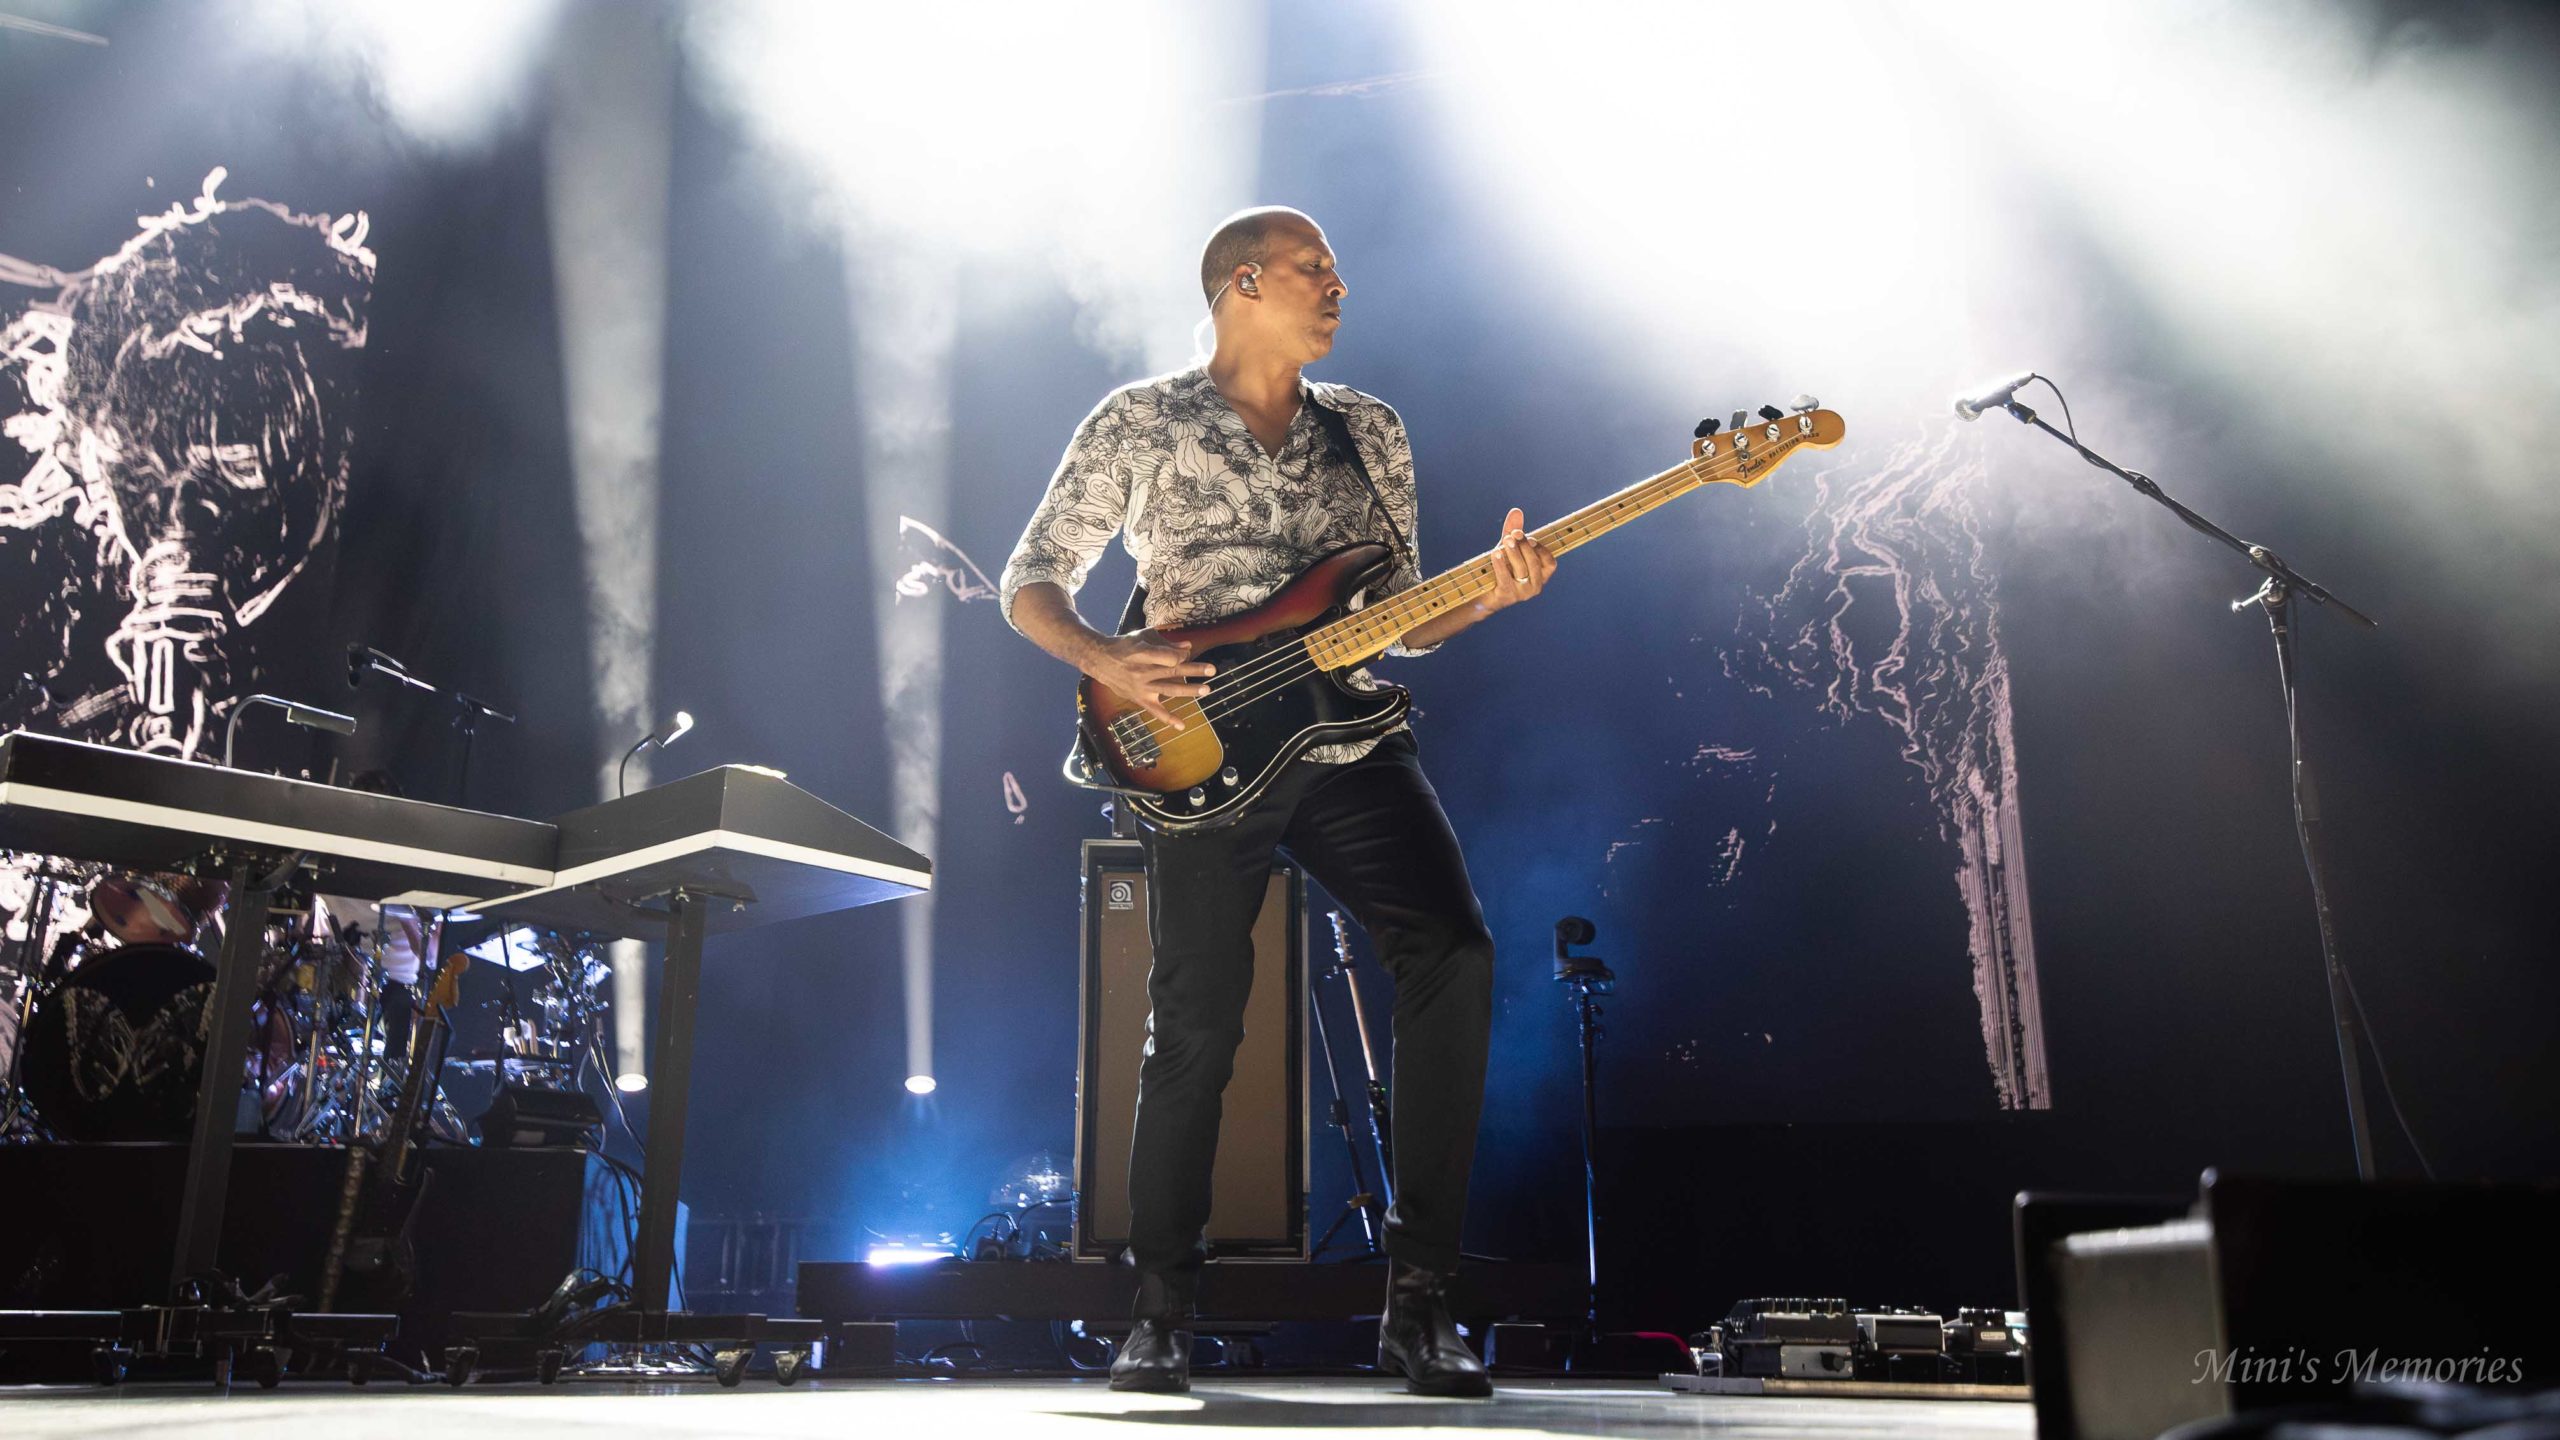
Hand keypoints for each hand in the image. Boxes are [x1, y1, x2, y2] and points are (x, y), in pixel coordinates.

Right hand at [1084, 631, 1215, 730]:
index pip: (1166, 656)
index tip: (1187, 652)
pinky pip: (1155, 711)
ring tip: (1206, 689)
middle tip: (1212, 670)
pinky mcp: (1139, 699)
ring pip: (1168, 689)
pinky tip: (1181, 725)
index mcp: (1142, 653)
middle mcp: (1142, 671)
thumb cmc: (1125, 646)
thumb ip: (1166, 642)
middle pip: (1172, 671)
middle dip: (1193, 669)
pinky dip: (1168, 718)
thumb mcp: (1143, 637)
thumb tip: (1188, 646)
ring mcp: (1141, 687)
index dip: (1180, 655)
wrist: (1100, 661)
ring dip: (1189, 690)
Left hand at [1479, 507, 1555, 613]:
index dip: (1541, 549)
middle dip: (1524, 546)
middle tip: (1514, 534)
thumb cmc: (1500, 569)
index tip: (1530, 538)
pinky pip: (1505, 578)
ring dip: (1513, 552)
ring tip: (1505, 540)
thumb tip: (1516, 510)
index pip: (1550, 562)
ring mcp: (1522, 593)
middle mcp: (1535, 586)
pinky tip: (1496, 553)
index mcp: (1541, 575)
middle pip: (1534, 563)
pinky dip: (1500, 565)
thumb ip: (1513, 531)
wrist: (1481, 594)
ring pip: (1521, 569)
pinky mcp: (1507, 597)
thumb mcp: (1508, 549)